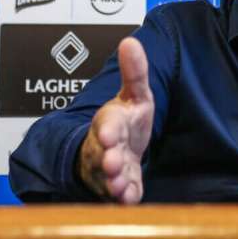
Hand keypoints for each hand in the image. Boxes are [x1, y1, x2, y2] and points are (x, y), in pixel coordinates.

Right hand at [77, 37, 153, 202]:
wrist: (113, 149)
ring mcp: (111, 169)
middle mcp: (106, 147)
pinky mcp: (120, 187)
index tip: (109, 132)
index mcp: (110, 121)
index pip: (107, 123)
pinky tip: (129, 198)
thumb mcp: (132, 95)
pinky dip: (124, 197)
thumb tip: (130, 40)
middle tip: (112, 162)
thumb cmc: (124, 120)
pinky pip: (121, 195)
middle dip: (107, 158)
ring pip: (108, 177)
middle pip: (103, 153)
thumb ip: (134, 72)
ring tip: (119, 185)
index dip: (108, 129)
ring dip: (114, 181)